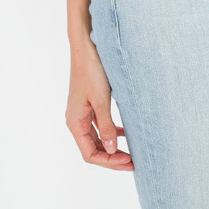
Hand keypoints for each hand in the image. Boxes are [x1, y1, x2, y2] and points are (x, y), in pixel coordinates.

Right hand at [65, 38, 134, 170]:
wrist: (87, 46)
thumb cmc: (91, 71)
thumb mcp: (101, 100)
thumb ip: (107, 127)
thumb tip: (112, 150)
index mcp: (75, 122)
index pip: (89, 154)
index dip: (108, 162)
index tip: (127, 161)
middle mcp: (76, 120)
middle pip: (93, 149)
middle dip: (112, 157)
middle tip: (132, 162)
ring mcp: (82, 112)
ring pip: (97, 139)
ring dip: (112, 147)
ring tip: (130, 153)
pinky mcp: (89, 104)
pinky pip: (99, 125)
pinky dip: (111, 132)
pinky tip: (124, 133)